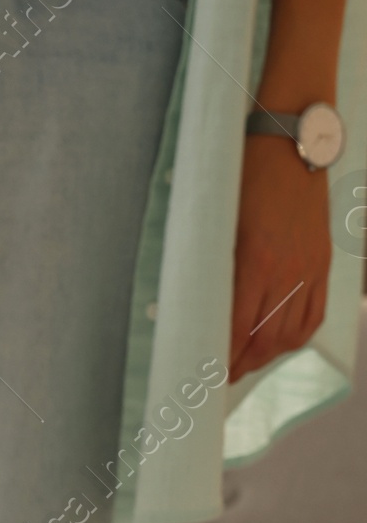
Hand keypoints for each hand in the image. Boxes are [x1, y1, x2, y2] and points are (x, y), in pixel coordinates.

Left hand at [228, 134, 332, 381]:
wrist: (293, 143)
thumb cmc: (246, 178)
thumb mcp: (222, 224)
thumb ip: (218, 270)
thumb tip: (201, 311)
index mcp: (256, 263)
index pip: (236, 330)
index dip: (221, 358)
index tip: (204, 374)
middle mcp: (287, 273)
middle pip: (263, 341)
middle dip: (240, 366)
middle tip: (220, 378)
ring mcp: (310, 270)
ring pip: (289, 335)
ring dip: (266, 357)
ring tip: (246, 364)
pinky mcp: (322, 264)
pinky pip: (314, 316)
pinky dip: (295, 338)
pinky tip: (279, 345)